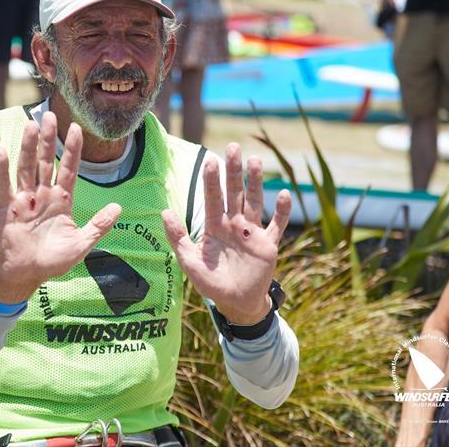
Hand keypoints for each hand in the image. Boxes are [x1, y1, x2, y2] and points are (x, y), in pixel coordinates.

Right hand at [0, 112, 121, 303]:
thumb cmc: (54, 261)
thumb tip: (118, 207)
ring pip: (26, 168)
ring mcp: (25, 200)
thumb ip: (99, 226)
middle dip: (48, 139)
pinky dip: (1, 169)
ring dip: (28, 147)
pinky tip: (1, 151)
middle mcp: (43, 195)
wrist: (28, 275)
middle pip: (46, 161)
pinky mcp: (9, 210)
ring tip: (31, 125)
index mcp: (62, 200)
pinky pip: (4, 186)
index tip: (77, 128)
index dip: (72, 150)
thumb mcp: (82, 244)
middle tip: (50, 115)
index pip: (68, 170)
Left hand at [162, 144, 291, 324]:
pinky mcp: (268, 244)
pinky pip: (277, 224)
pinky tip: (283, 193)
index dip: (212, 181)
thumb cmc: (210, 282)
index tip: (211, 161)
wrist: (235, 302)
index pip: (213, 198)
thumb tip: (165, 211)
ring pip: (254, 201)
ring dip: (255, 182)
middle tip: (234, 147)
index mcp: (214, 226)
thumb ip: (177, 237)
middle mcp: (233, 223)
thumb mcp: (189, 261)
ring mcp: (252, 232)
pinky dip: (281, 211)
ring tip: (255, 160)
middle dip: (233, 171)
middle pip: (234, 192)